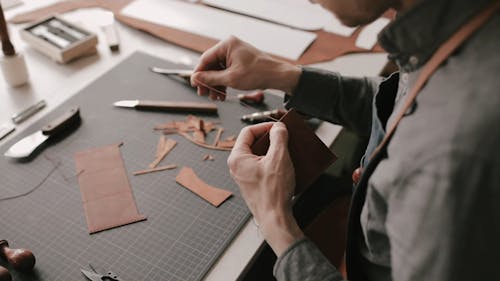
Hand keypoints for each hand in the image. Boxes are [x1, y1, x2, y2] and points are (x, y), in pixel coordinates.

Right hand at [191, 36, 300, 99]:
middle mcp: (229, 47)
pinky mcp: (239, 62)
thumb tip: (196, 78)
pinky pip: (226, 73)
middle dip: (208, 81)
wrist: (277, 76)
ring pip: (218, 71)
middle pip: (211, 65)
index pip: (206, 59)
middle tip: (204, 94)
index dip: (198, 73)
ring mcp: (234, 54)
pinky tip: (222, 95)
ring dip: (215, 85)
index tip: (194, 85)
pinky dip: (223, 84)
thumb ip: (211, 78)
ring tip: (216, 98)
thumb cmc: (258, 74)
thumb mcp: (231, 78)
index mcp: (227, 45)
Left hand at [228, 122, 303, 255]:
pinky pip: (262, 167)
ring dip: (274, 151)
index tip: (278, 127)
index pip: (248, 132)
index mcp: (237, 158)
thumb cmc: (273, 193)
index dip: (264, 126)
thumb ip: (278, 138)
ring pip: (259, 155)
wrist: (275, 218)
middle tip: (284, 137)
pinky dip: (273, 162)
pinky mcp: (253, 184)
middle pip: (253, 143)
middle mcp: (237, 167)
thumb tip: (278, 128)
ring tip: (287, 150)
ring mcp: (244, 176)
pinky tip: (286, 164)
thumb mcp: (279, 158)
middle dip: (270, 139)